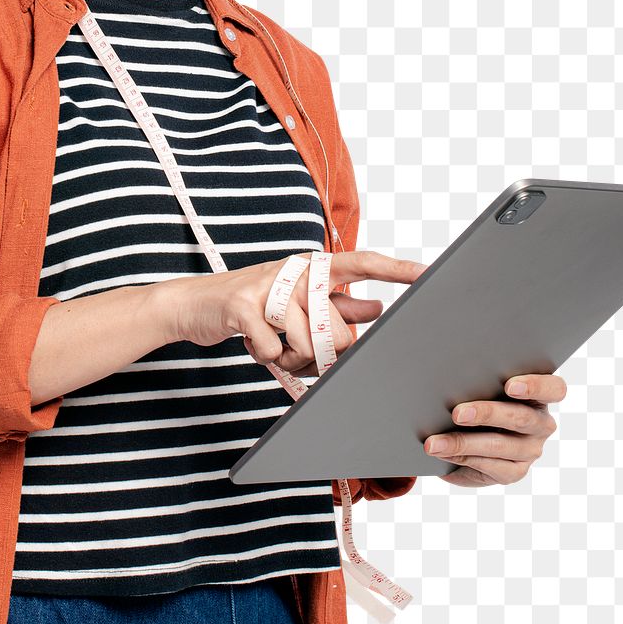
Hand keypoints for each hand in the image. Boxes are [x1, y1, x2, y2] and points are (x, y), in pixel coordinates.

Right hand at [162, 251, 422, 373]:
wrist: (194, 303)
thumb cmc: (254, 304)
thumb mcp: (297, 301)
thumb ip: (336, 304)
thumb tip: (377, 306)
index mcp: (313, 266)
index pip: (363, 263)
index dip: (397, 269)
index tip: (429, 274)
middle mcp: (295, 269)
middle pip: (338, 329)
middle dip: (323, 353)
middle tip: (299, 349)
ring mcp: (268, 285)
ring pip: (307, 345)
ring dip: (292, 359)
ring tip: (277, 347)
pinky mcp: (244, 306)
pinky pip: (273, 352)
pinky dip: (265, 359)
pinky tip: (254, 344)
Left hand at [424, 373, 566, 487]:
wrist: (464, 436)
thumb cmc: (474, 397)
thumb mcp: (480, 385)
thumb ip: (478, 379)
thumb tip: (447, 373)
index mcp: (538, 395)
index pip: (554, 388)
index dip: (535, 386)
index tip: (509, 385)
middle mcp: (540, 423)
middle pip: (521, 417)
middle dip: (486, 413)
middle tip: (457, 413)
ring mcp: (530, 450)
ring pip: (500, 445)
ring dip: (463, 442)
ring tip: (434, 442)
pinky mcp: (515, 472)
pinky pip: (490, 466)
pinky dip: (462, 458)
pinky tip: (442, 453)